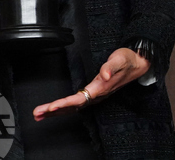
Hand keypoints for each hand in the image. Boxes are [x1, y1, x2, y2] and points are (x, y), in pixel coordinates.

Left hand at [32, 48, 149, 120]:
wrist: (137, 64)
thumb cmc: (126, 60)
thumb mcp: (119, 60)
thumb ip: (111, 67)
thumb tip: (105, 74)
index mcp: (100, 88)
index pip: (79, 99)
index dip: (65, 103)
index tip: (52, 107)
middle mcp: (96, 95)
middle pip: (72, 106)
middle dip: (54, 111)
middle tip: (37, 113)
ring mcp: (95, 96)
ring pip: (72, 107)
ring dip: (55, 112)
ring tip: (39, 115)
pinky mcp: (93, 93)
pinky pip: (75, 103)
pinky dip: (63, 107)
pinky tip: (54, 110)